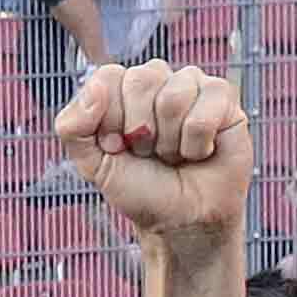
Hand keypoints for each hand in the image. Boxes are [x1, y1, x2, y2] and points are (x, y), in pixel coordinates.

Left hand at [59, 51, 254, 259]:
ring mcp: (192, 84)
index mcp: (121, 89)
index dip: (109, 119)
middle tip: (148, 153)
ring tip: (174, 154)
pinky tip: (200, 152)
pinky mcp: (223, 97)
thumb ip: (73, 128)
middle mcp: (157, 79)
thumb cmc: (140, 188)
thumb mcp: (92, 164)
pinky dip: (196, 145)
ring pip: (173, 97)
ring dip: (169, 141)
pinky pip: (203, 115)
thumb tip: (94, 89)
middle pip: (141, 80)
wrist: (181, 220)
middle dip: (139, 131)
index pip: (108, 77)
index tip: (116, 147)